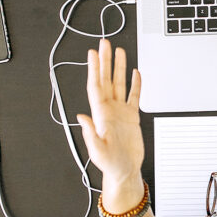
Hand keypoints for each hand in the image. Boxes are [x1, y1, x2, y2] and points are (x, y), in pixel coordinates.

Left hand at [77, 39, 143, 191]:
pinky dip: (135, 84)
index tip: (93, 54)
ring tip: (119, 52)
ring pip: (119, 84)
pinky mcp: (131, 117)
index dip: (94, 69)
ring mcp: (120, 112)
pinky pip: (133, 96)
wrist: (124, 172)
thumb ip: (90, 133)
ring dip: (118, 68)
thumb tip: (81, 117)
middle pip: (106, 79)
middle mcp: (109, 109)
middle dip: (105, 61)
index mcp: (100, 114)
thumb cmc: (110, 164)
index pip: (96, 86)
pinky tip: (135, 73)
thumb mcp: (97, 151)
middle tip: (104, 44)